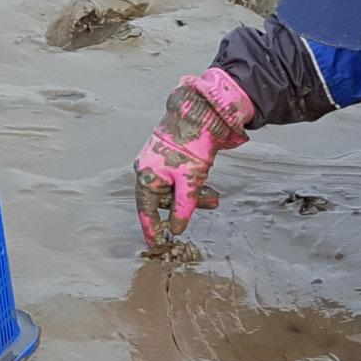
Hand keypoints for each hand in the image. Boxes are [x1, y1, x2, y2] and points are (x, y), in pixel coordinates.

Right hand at [134, 68, 254, 248]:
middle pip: (164, 199)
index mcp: (146, 176)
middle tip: (209, 206)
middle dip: (186, 206)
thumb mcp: (190, 181)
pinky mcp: (170, 157)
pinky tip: (209, 187)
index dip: (152, 229)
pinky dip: (193, 185)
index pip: (146, 210)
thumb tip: (177, 228)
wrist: (198, 114)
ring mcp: (158, 163)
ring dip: (194, 196)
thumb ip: (183, 207)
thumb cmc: (190, 146)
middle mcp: (148, 170)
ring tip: (214, 198)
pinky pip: (179, 179)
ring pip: (175, 189)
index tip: (157, 245)